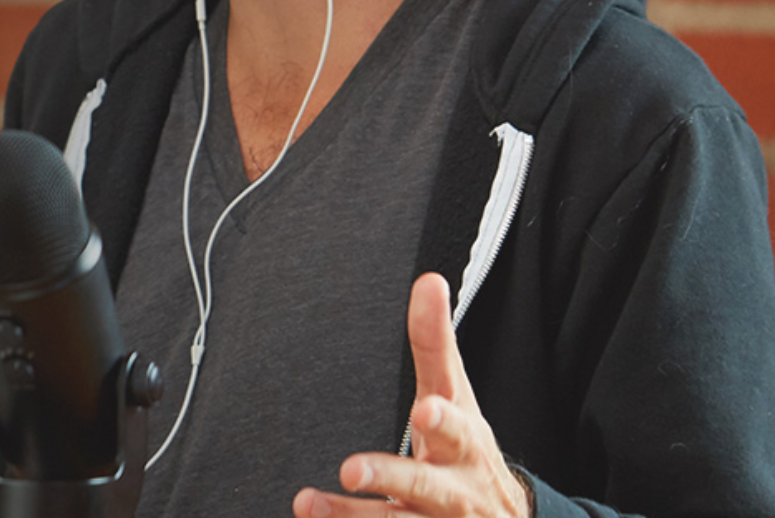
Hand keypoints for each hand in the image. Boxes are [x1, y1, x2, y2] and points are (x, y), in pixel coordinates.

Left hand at [292, 273, 530, 517]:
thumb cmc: (466, 450)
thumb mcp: (455, 397)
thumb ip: (435, 344)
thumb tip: (428, 280)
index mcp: (465, 443)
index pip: (456, 428)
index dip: (442, 421)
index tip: (423, 411)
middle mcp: (455, 489)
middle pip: (423, 485)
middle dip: (389, 476)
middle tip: (351, 469)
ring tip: (308, 504)